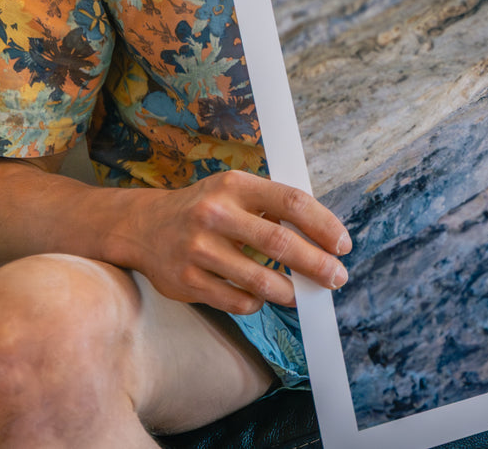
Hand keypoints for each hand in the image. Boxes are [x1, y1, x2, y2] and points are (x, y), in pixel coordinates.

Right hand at [117, 169, 350, 314]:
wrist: (144, 227)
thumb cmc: (205, 208)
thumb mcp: (236, 191)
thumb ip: (273, 207)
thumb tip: (323, 236)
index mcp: (235, 185)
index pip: (292, 202)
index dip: (324, 225)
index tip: (343, 244)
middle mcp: (215, 214)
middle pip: (280, 243)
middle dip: (317, 264)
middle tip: (337, 277)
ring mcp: (198, 249)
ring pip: (259, 280)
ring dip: (290, 291)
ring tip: (305, 294)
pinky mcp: (186, 281)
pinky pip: (237, 301)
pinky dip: (257, 303)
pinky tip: (262, 298)